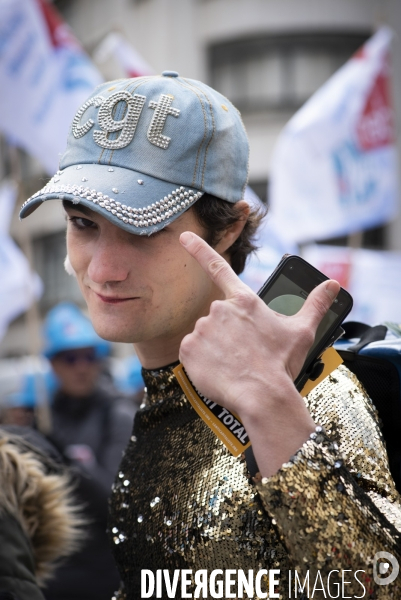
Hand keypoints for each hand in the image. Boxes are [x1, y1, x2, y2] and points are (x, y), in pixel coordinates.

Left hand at [179, 231, 339, 475]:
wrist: (262, 396)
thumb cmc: (281, 363)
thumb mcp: (302, 331)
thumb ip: (315, 304)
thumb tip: (333, 285)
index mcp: (244, 301)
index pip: (218, 267)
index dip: (199, 249)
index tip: (184, 237)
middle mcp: (219, 310)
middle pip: (219, 317)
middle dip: (228, 332)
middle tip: (244, 351)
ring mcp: (201, 329)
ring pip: (205, 335)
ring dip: (215, 347)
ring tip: (234, 363)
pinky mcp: (188, 349)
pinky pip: (192, 352)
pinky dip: (202, 360)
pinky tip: (218, 370)